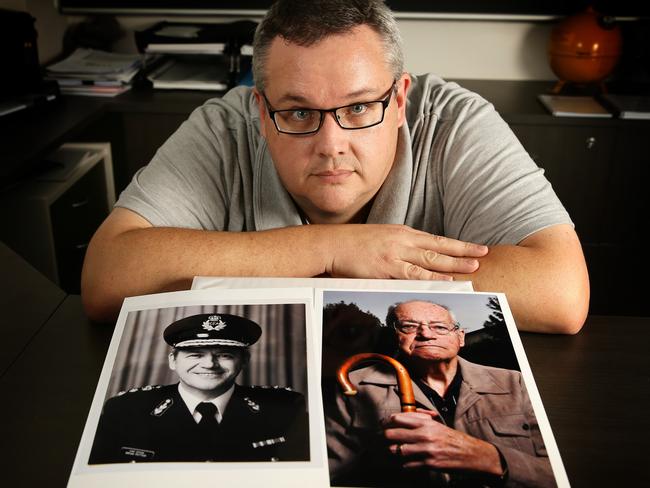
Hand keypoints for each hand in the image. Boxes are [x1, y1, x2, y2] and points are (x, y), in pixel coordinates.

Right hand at [325, 224, 487, 280]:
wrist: (330, 244)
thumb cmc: (352, 244)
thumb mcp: (380, 239)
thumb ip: (398, 247)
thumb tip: (413, 258)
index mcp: (402, 233)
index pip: (436, 240)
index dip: (457, 245)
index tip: (475, 248)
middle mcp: (402, 241)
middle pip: (438, 248)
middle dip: (462, 252)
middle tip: (483, 255)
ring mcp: (394, 254)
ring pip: (430, 261)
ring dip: (453, 265)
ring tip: (473, 268)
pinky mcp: (385, 268)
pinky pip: (412, 275)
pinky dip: (430, 278)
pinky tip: (444, 282)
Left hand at [384, 409, 502, 474]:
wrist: (471, 454)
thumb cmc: (453, 438)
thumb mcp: (437, 424)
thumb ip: (420, 419)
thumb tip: (403, 417)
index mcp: (426, 423)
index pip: (397, 418)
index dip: (388, 422)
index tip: (386, 424)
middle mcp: (424, 435)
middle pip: (392, 434)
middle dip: (386, 437)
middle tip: (386, 439)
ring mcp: (425, 450)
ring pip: (396, 450)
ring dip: (394, 451)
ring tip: (395, 451)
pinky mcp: (428, 464)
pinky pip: (406, 465)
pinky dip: (404, 464)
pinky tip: (407, 461)